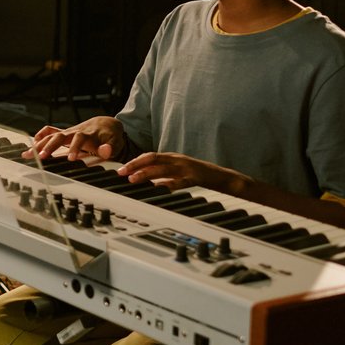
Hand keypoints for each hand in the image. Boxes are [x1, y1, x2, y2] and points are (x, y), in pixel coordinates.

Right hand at [29, 116, 126, 160]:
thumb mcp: (116, 142)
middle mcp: (75, 131)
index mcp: (87, 134)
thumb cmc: (110, 136)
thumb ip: (111, 147)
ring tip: (28, 154)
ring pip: (51, 135)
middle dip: (50, 146)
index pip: (79, 139)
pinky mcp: (63, 133)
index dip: (74, 148)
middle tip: (42, 157)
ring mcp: (67, 132)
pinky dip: (40, 136)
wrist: (106, 124)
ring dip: (40, 144)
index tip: (70, 159)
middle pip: (59, 136)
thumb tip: (105, 150)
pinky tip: (32, 145)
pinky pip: (49, 131)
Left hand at [118, 151, 238, 193]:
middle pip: (152, 159)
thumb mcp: (177, 171)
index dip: (134, 161)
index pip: (149, 156)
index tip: (120, 169)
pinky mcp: (196, 177)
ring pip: (163, 169)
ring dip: (146, 173)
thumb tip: (143, 178)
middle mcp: (177, 160)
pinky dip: (169, 184)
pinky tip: (159, 188)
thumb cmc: (198, 175)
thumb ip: (162, 172)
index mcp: (172, 158)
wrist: (224, 177)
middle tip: (121, 172)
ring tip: (133, 180)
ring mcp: (187, 168)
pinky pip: (181, 181)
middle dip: (134, 165)